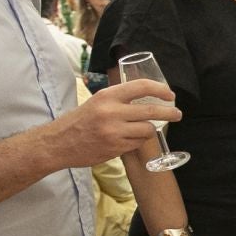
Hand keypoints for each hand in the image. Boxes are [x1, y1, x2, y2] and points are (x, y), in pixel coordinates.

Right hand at [49, 78, 181, 168]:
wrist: (58, 143)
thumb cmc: (80, 120)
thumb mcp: (98, 101)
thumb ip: (119, 98)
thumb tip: (147, 95)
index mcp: (107, 96)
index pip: (141, 87)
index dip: (160, 89)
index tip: (170, 95)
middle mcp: (111, 112)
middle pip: (151, 112)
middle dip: (169, 113)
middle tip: (178, 114)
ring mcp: (114, 132)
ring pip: (147, 130)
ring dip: (150, 130)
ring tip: (144, 129)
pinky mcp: (115, 148)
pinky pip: (137, 143)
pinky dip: (138, 141)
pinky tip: (129, 139)